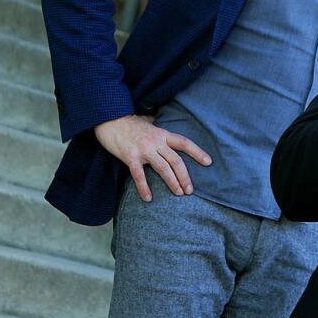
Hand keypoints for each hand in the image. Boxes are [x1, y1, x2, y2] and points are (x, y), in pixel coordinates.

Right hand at [93, 114, 212, 201]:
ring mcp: (143, 149)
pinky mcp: (130, 156)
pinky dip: (144, 188)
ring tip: (178, 193)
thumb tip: (163, 124)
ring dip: (172, 182)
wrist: (109, 119)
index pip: (184, 143)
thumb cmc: (130, 123)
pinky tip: (148, 198)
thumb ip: (158, 128)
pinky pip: (139, 175)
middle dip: (185, 176)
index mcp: (163, 134)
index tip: (208, 162)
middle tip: (190, 190)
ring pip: (163, 168)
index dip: (197, 152)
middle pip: (176, 160)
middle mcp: (156, 141)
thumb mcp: (149, 123)